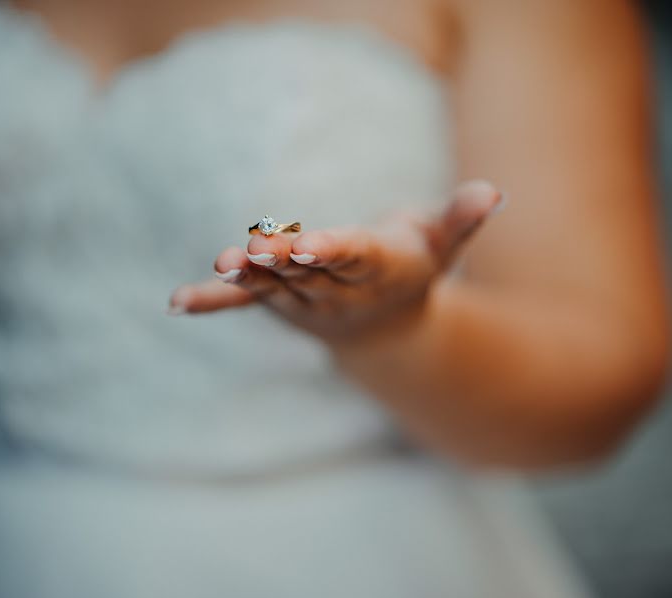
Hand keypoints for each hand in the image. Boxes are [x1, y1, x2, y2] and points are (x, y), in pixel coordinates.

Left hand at [167, 180, 504, 344]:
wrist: (384, 331)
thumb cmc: (415, 269)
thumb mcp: (444, 244)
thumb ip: (462, 219)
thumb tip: (493, 191)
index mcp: (380, 270)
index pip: (355, 259)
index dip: (333, 251)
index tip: (311, 244)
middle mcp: (340, 292)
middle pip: (309, 274)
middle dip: (283, 262)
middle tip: (255, 248)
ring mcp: (306, 301)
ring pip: (276, 287)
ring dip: (248, 278)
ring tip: (222, 264)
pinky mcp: (280, 302)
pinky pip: (245, 303)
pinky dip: (214, 302)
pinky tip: (178, 302)